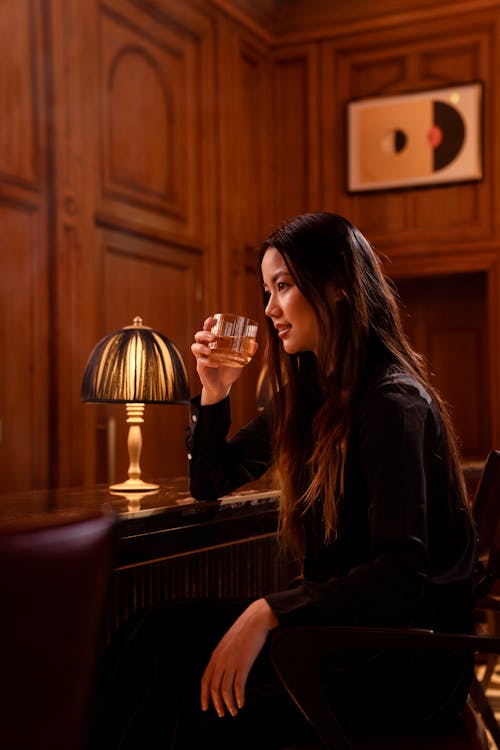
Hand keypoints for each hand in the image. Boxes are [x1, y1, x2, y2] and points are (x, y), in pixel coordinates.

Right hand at [191, 316, 256, 404]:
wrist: (223, 386)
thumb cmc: (229, 370)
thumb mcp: (239, 360)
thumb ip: (246, 352)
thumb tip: (255, 344)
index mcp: (213, 343)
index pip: (207, 329)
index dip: (208, 323)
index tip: (212, 319)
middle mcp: (205, 348)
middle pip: (198, 336)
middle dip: (204, 334)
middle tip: (213, 337)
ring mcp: (201, 358)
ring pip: (195, 347)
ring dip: (202, 347)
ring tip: (210, 350)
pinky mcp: (201, 368)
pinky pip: (201, 362)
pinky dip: (208, 362)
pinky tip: (216, 363)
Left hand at [200, 598, 277, 716]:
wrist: (255, 620)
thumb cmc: (244, 632)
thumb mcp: (228, 643)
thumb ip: (223, 656)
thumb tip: (222, 669)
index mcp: (216, 655)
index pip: (205, 680)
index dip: (204, 695)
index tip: (205, 707)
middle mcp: (221, 660)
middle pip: (214, 688)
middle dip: (216, 704)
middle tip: (221, 714)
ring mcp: (231, 662)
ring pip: (225, 690)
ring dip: (228, 704)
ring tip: (233, 712)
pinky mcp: (243, 664)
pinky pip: (238, 686)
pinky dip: (238, 698)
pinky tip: (241, 703)